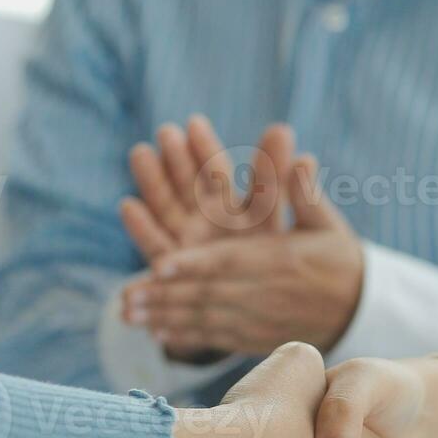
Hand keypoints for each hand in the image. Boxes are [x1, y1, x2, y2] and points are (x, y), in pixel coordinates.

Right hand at [120, 115, 294, 258]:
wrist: (266, 313)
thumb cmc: (284, 267)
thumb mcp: (296, 230)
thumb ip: (293, 197)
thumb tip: (307, 156)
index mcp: (240, 209)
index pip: (220, 173)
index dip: (207, 150)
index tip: (194, 124)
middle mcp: (210, 220)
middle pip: (189, 184)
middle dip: (177, 159)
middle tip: (166, 132)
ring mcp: (189, 241)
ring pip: (168, 207)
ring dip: (154, 182)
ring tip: (141, 153)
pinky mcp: (173, 268)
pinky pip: (157, 246)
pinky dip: (143, 228)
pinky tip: (130, 206)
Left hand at [121, 154, 365, 355]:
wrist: (361, 311)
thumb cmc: (340, 260)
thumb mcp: (328, 224)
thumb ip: (307, 195)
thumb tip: (301, 158)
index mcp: (280, 261)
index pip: (228, 263)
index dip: (192, 266)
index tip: (158, 264)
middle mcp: (266, 294)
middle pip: (206, 296)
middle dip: (163, 298)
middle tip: (122, 298)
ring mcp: (260, 320)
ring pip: (205, 320)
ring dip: (164, 318)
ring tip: (126, 316)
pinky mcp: (257, 338)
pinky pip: (217, 338)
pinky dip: (186, 336)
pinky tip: (157, 333)